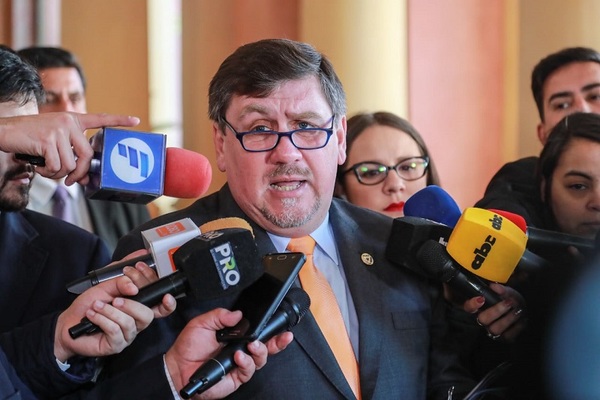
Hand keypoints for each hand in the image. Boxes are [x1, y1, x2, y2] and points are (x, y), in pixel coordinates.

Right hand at [0, 112, 138, 184]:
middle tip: (70, 181)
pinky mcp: (48, 139)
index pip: (101, 118)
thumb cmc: (31, 138)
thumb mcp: (54, 143)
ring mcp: (59, 129)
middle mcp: (69, 122)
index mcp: (73, 120)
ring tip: (47, 169)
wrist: (5, 131)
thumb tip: (83, 178)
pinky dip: (48, 172)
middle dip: (80, 173)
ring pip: (71, 164)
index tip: (136, 121)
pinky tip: (39, 166)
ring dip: (59, 174)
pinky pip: (56, 166)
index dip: (119, 120)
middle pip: (88, 156)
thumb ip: (71, 155)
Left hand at [53, 251, 175, 361]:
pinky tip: (93, 315)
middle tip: (116, 298)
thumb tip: (134, 284)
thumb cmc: (89, 304)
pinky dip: (103, 319)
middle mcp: (136, 321)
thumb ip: (121, 280)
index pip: (160, 306)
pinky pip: (116, 331)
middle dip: (132, 304)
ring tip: (97, 306)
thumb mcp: (105, 286)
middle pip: (148, 315)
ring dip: (111, 311)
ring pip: (130, 322)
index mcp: (138, 306)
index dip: (168, 303)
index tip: (166, 295)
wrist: (68, 322)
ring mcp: (127, 334)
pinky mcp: (116, 344)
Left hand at [165, 308, 292, 398]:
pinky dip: (246, 362)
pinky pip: (248, 371)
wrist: (177, 367)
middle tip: (282, 337)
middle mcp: (241, 350)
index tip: (281, 326)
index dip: (272, 330)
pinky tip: (239, 356)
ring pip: (260, 359)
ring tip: (253, 345)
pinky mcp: (236, 377)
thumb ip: (220, 316)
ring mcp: (240, 364)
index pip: (258, 332)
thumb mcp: (203, 323)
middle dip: (278, 342)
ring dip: (260, 351)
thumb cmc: (189, 347)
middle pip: (266, 347)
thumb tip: (238, 314)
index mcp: (236, 336)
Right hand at [463, 283, 525, 341]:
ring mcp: (492, 330)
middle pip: (482, 319)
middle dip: (496, 311)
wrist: (523, 311)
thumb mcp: (507, 293)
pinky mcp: (503, 338)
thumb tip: (494, 286)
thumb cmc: (511, 301)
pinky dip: (516, 326)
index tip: (481, 299)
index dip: (472, 304)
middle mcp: (483, 320)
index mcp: (479, 307)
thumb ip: (501, 289)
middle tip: (508, 302)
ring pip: (494, 329)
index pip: (468, 307)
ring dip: (507, 319)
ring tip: (517, 310)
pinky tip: (520, 318)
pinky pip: (507, 336)